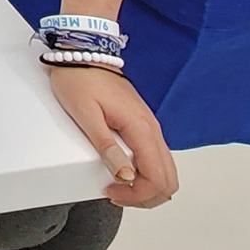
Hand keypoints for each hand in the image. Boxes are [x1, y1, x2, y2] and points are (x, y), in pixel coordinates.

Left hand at [48, 64, 179, 207]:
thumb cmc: (80, 79)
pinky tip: (123, 171)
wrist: (84, 52)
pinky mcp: (143, 125)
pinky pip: (155, 158)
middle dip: (146, 196)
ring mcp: (150, 127)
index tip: (111, 192)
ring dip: (147, 187)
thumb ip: (107, 147)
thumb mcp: (86, 115)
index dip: (137, 195)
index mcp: (142, 128)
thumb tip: (126, 177)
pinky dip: (145, 173)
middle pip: (169, 180)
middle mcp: (152, 129)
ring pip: (165, 170)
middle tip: (117, 195)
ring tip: (118, 186)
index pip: (157, 178)